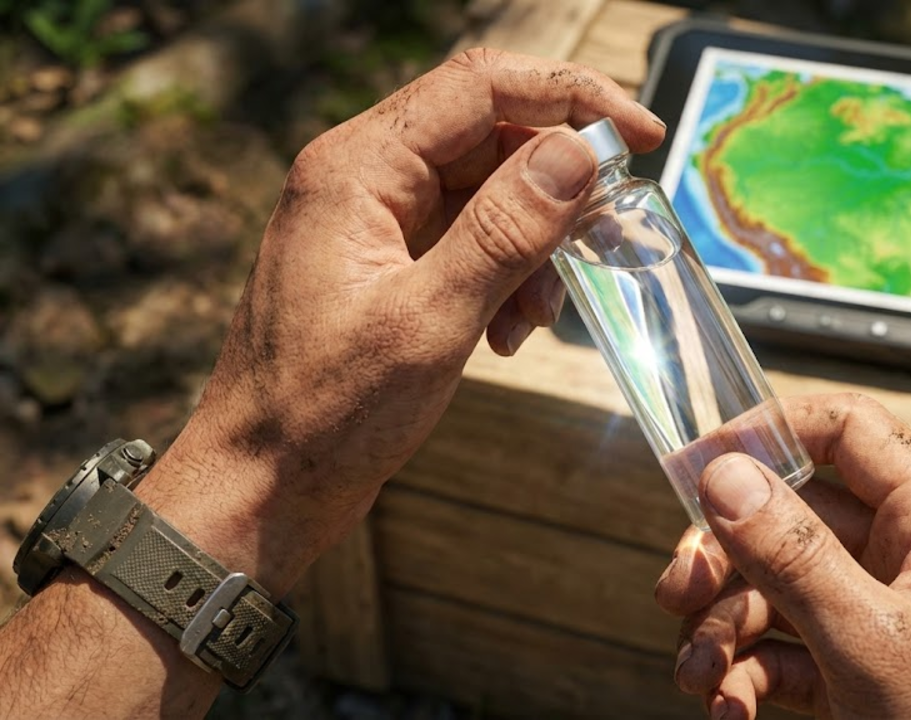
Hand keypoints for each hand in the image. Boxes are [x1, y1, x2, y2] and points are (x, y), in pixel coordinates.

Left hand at [137, 49, 664, 593]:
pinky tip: (507, 334)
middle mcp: (362, 179)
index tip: (641, 132)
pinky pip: (470, 239)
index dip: (571, 95)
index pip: (480, 86)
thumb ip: (504, 232)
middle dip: (557, 186)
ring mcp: (374, 221)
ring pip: (489, 191)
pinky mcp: (388, 264)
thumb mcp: (429, 322)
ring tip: (536, 318)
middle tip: (607, 237)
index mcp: (356, 169)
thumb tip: (576, 154)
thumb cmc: (323, 413)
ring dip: (535, 244)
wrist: (263, 485)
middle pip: (490, 135)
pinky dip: (507, 276)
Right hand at [654, 394, 910, 718]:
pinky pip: (783, 648)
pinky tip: (729, 708)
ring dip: (723, 630)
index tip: (697, 464)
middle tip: (676, 591)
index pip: (847, 431)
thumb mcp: (870, 641)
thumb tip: (726, 474)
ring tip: (699, 677)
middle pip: (790, 516)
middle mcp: (908, 556)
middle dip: (724, 558)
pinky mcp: (857, 670)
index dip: (769, 434)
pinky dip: (745, 676)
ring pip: (775, 587)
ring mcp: (880, 615)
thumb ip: (795, 554)